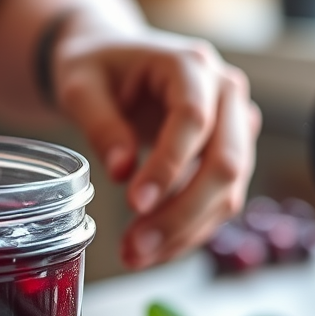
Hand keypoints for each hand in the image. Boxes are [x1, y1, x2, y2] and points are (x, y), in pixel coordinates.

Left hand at [51, 23, 261, 268]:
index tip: (133, 203)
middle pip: (224, 161)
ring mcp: (235, 123)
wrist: (109, 59)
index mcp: (190, 63)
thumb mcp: (80, 87)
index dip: (167, 165)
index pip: (193, 118)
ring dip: (184, 230)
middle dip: (180, 212)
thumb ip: (100, 124)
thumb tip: (120, 173)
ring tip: (134, 255)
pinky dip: (188, 229)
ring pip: (229, 189)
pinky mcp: (228, 152)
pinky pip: (220, 199)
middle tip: (134, 247)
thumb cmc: (93, 67)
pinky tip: (152, 250)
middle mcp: (226, 91)